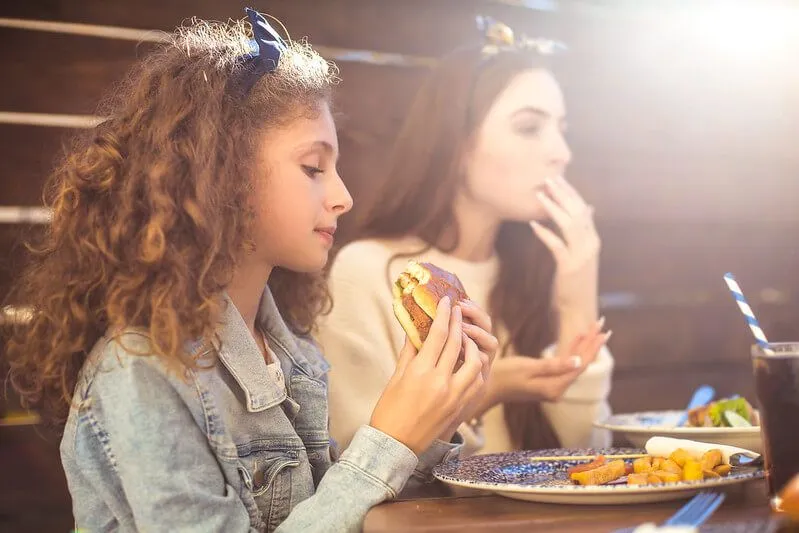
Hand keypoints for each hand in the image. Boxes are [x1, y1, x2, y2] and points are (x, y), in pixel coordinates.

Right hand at [370, 297, 487, 454]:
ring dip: (471, 345)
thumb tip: (414, 328)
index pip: (438, 335)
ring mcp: (453, 395)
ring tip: (464, 337)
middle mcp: (440, 381)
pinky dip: (475, 367)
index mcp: (420, 371)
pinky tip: (468, 360)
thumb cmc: (389, 410)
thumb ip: (409, 351)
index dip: (444, 315)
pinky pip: (476, 381)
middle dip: (458, 323)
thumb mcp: (396, 377)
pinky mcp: (460, 406)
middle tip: (457, 310)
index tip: (446, 301)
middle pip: (456, 343)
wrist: (395, 444)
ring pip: (473, 361)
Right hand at [478, 318, 610, 409]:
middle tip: (602, 324)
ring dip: (583, 345)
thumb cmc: (504, 375)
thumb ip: (553, 366)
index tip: (602, 331)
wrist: (488, 388)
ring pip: (573, 363)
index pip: (579, 365)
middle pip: (579, 363)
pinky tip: (577, 338)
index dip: (592, 347)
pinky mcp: (546, 382)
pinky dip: (571, 350)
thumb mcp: (528, 367)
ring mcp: (552, 386)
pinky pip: (564, 364)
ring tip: (595, 328)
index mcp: (554, 387)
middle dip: (591, 343)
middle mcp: (557, 389)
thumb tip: (577, 361)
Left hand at [531, 176, 599, 328]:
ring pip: (569, 224)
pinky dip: (545, 233)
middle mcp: (591, 244)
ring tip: (539, 194)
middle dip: (563, 194)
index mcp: (593, 239)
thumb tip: (587, 209)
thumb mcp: (580, 254)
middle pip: (578, 212)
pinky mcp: (570, 267)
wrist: (579, 309)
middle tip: (548, 178)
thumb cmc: (575, 282)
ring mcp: (582, 255)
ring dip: (553, 207)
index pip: (583, 209)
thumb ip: (582, 232)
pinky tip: (533, 224)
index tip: (558, 179)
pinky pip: (557, 245)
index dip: (571, 193)